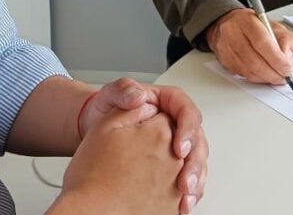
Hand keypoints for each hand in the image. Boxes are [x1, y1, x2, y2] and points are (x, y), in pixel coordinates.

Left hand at [78, 79, 207, 212]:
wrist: (94, 128)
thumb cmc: (107, 109)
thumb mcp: (111, 95)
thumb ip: (123, 89)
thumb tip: (139, 96)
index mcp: (169, 104)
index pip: (187, 113)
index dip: (188, 130)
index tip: (180, 148)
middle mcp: (177, 124)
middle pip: (198, 141)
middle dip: (194, 163)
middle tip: (185, 180)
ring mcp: (176, 145)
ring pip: (196, 161)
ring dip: (194, 180)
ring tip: (184, 196)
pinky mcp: (172, 164)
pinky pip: (187, 177)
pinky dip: (187, 192)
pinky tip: (182, 203)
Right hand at [206, 8, 292, 84]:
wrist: (228, 24)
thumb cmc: (253, 25)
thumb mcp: (275, 25)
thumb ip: (286, 40)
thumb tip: (287, 58)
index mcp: (247, 21)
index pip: (262, 42)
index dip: (277, 59)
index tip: (287, 67)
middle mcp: (233, 34)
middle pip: (255, 61)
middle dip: (273, 73)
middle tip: (284, 77)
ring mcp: (227, 49)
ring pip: (249, 71)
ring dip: (266, 78)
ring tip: (276, 77)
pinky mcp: (224, 61)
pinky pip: (243, 75)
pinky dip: (257, 78)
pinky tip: (264, 75)